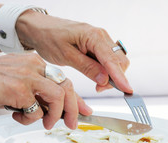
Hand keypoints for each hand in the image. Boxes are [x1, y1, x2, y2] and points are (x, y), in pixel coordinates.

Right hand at [0, 53, 91, 128]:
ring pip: (57, 97)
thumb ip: (37, 91)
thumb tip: (55, 109)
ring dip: (54, 116)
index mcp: (36, 63)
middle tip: (72, 124)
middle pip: (67, 87)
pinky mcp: (20, 90)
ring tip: (45, 123)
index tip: (85, 110)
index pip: (64, 80)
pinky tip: (17, 116)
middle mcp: (35, 67)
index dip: (77, 98)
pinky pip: (36, 111)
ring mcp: (28, 77)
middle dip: (74, 109)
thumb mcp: (19, 80)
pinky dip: (29, 119)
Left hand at [15, 11, 131, 92]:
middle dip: (115, 78)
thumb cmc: (49, 38)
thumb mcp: (66, 56)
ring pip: (116, 61)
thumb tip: (104, 79)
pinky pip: (109, 60)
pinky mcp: (97, 45)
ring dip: (111, 75)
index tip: (127, 89)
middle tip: (99, 89)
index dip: (120, 77)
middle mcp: (101, 36)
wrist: (40, 29)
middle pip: (119, 61)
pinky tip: (97, 77)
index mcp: (94, 36)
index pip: (112, 60)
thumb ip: (87, 67)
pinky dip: (107, 71)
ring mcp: (101, 40)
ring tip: (96, 85)